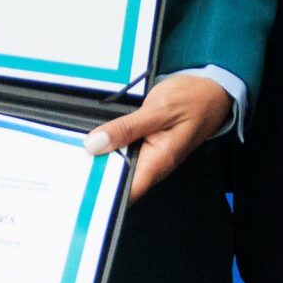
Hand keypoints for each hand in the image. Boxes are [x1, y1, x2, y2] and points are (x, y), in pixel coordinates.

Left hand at [83, 73, 229, 201]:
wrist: (213, 90)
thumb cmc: (192, 99)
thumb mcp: (158, 109)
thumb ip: (127, 127)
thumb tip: (94, 145)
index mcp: (158, 162)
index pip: (126, 192)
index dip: (101, 191)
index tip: (78, 182)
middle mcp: (154, 165)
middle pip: (119, 180)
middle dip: (96, 172)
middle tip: (69, 162)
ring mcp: (151, 156)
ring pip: (120, 165)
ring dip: (102, 157)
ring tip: (74, 150)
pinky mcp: (148, 145)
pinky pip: (126, 152)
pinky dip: (111, 145)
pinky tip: (95, 138)